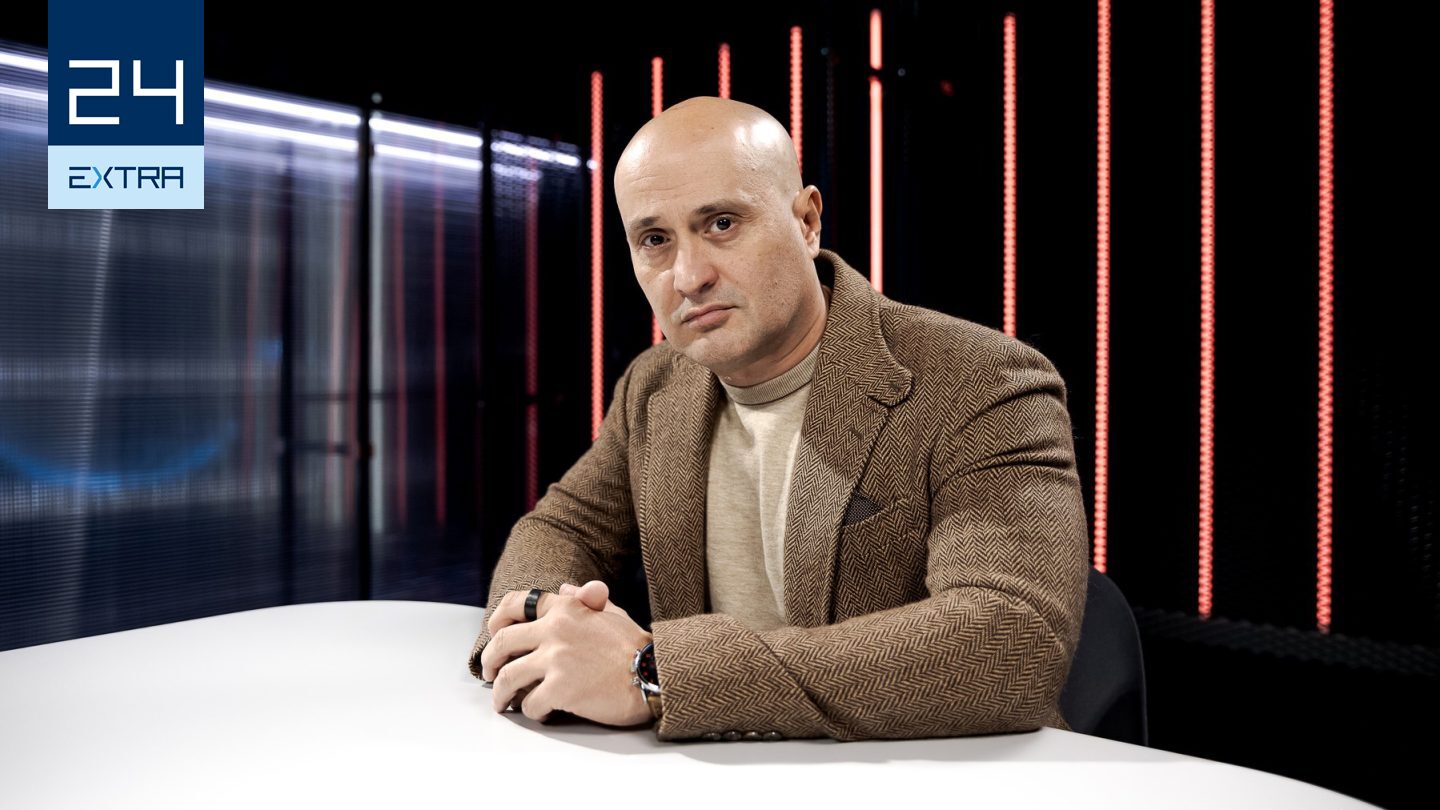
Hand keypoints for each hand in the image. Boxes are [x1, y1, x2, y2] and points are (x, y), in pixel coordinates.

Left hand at [481, 584, 652, 727]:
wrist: (654, 676)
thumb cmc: (635, 648)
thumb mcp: (610, 614)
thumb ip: (583, 602)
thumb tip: (565, 589)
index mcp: (566, 609)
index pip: (516, 603)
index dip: (497, 620)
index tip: (494, 635)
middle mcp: (556, 629)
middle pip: (502, 643)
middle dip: (490, 661)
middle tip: (490, 674)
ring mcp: (556, 659)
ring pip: (508, 678)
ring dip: (502, 694)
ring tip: (504, 703)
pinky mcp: (560, 689)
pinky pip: (531, 704)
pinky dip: (533, 711)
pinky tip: (542, 712)